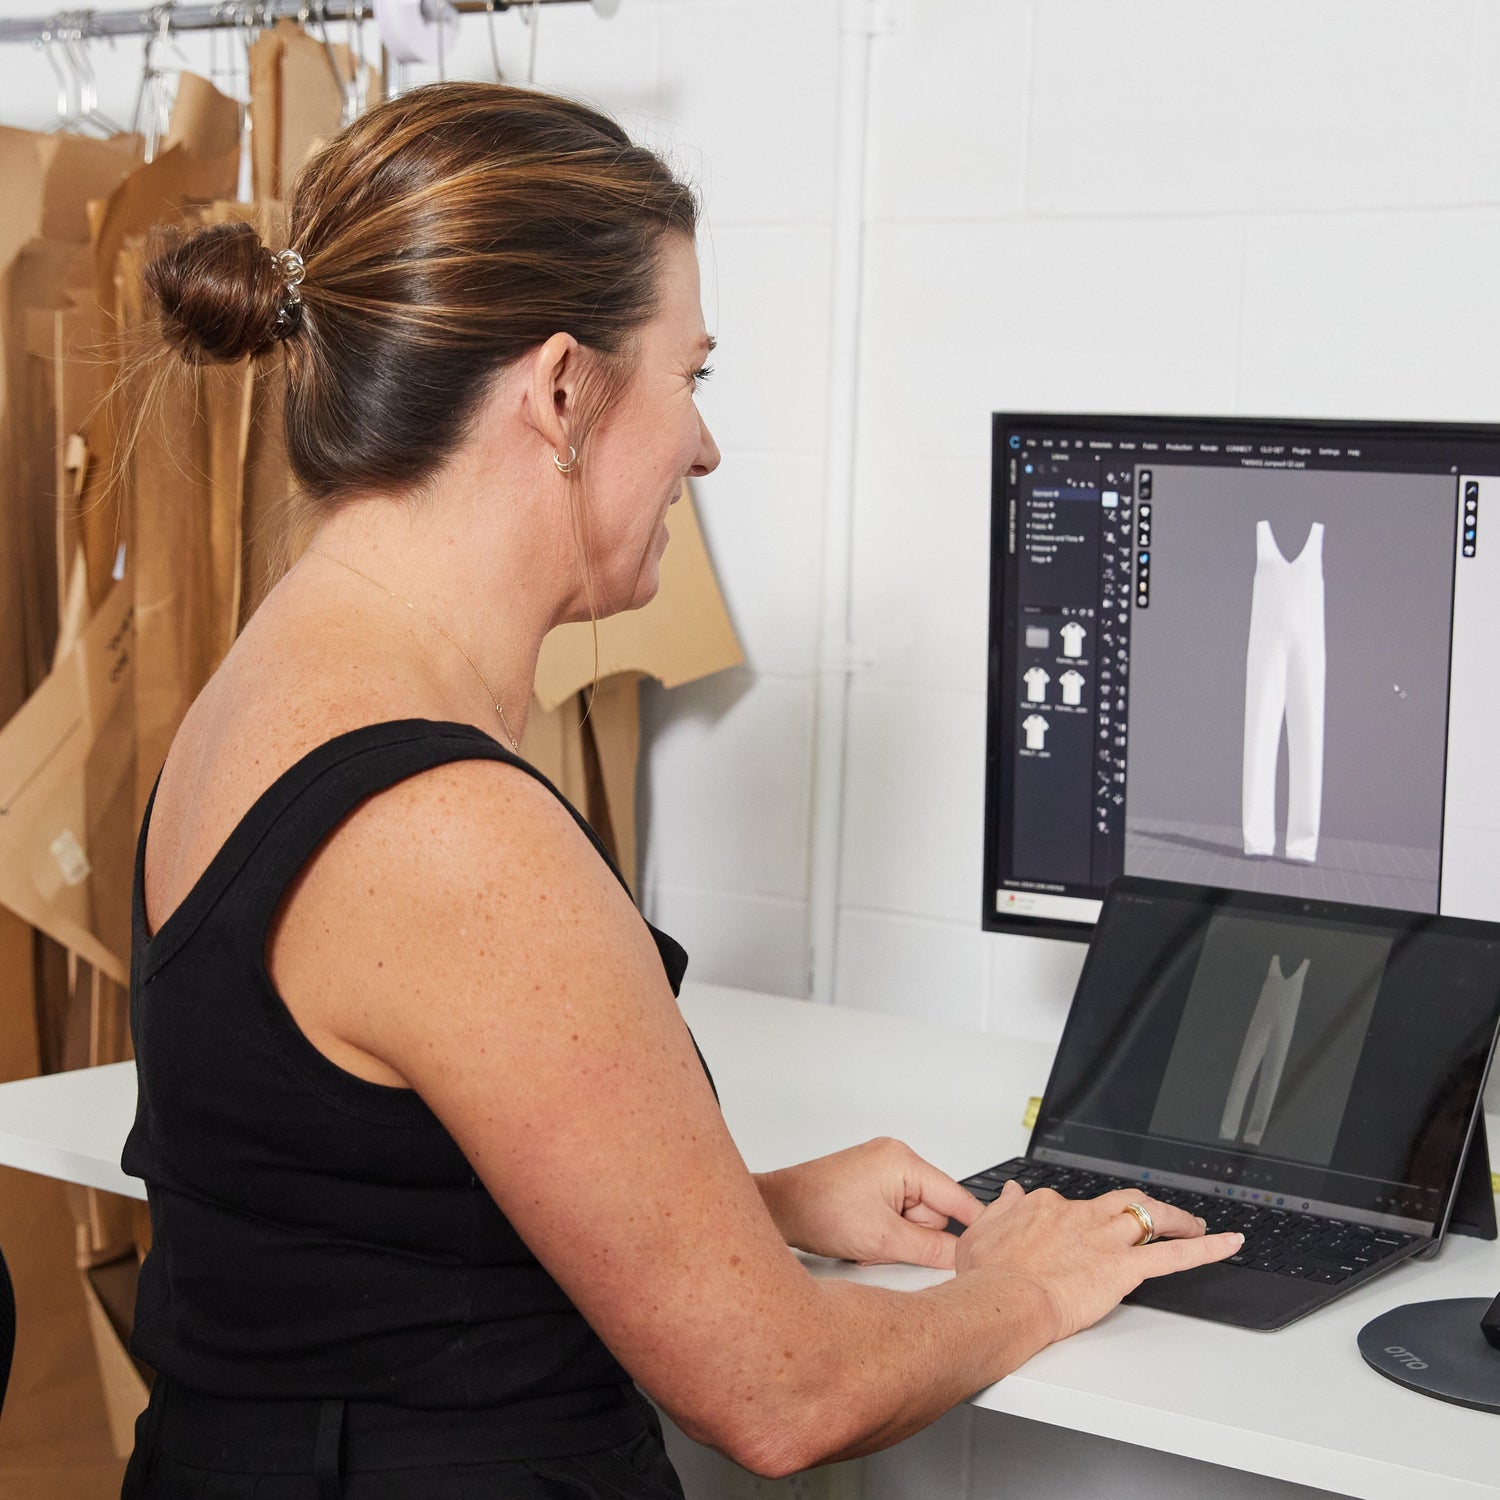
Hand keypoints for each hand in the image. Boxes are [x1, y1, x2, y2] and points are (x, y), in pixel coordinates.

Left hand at [755, 1138, 982, 1269]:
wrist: (778, 1209)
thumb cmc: (818, 1212)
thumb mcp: (884, 1239)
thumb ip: (931, 1249)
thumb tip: (962, 1258)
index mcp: (903, 1160)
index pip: (955, 1197)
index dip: (972, 1226)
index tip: (989, 1249)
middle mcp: (894, 1157)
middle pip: (932, 1212)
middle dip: (912, 1236)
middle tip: (883, 1243)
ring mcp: (880, 1168)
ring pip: (912, 1217)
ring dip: (895, 1237)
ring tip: (865, 1238)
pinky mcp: (869, 1182)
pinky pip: (894, 1213)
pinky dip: (883, 1230)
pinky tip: (860, 1234)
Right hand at [955, 1181, 1243, 1342]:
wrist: (1004, 1300)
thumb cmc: (989, 1277)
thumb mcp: (981, 1233)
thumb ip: (1000, 1209)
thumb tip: (1010, 1193)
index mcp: (1046, 1206)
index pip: (1072, 1205)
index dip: (1082, 1220)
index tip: (1082, 1231)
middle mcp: (1079, 1215)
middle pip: (1122, 1201)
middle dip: (1144, 1205)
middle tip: (1160, 1215)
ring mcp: (1104, 1239)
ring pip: (1150, 1217)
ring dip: (1176, 1219)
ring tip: (1195, 1224)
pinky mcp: (1123, 1267)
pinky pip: (1173, 1256)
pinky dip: (1206, 1248)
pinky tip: (1228, 1243)